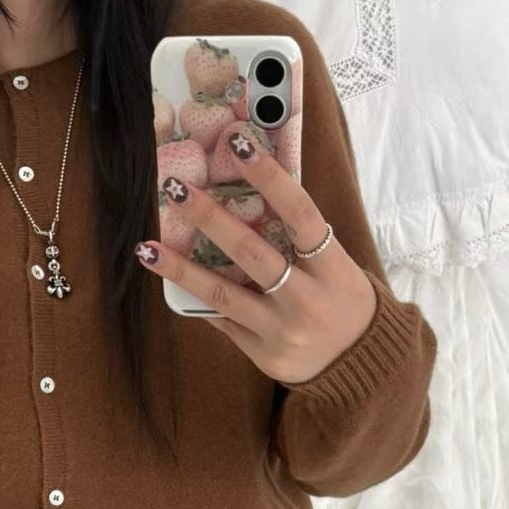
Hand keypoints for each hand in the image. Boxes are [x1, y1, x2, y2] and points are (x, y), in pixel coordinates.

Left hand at [135, 128, 376, 384]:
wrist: (361, 365)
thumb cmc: (344, 301)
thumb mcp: (338, 265)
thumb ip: (302, 238)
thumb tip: (254, 192)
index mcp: (331, 269)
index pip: (299, 214)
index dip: (270, 178)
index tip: (239, 144)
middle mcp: (305, 301)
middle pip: (251, 253)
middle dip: (210, 218)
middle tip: (176, 191)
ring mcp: (281, 331)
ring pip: (224, 295)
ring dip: (181, 269)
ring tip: (148, 248)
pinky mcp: (263, 355)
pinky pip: (224, 322)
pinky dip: (199, 300)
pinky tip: (172, 280)